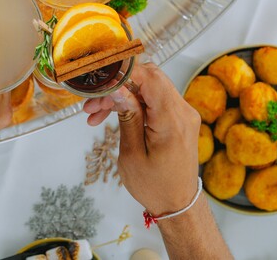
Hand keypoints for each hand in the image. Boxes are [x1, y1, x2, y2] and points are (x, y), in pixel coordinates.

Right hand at [83, 63, 200, 214]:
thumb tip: (118, 88)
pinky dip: (133, 104)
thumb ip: (127, 116)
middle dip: (118, 85)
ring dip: (122, 95)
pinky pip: (154, 100)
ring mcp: (183, 114)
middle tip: (93, 103)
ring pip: (148, 88)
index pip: (150, 78)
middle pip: (149, 79)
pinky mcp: (178, 118)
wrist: (177, 204)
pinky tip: (112, 115)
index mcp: (172, 121)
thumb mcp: (132, 154)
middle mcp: (183, 112)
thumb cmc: (155, 186)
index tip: (100, 77)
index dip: (123, 71)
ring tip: (95, 114)